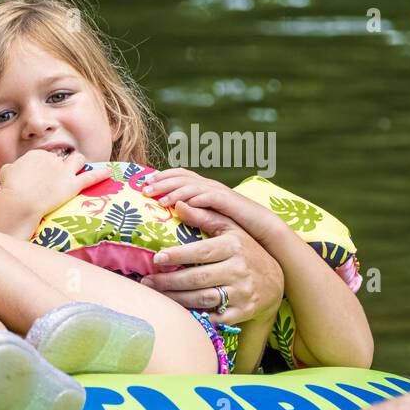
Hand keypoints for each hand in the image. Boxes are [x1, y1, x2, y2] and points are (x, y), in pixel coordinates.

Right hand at [0, 150, 112, 221]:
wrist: (20, 199)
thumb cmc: (10, 187)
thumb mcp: (5, 172)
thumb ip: (11, 168)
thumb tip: (11, 169)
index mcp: (36, 154)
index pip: (44, 157)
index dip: (43, 167)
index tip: (39, 177)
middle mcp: (52, 159)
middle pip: (60, 159)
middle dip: (59, 165)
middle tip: (55, 176)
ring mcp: (64, 171)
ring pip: (77, 160)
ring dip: (78, 163)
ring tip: (78, 168)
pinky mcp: (73, 184)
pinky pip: (90, 178)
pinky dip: (101, 174)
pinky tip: (109, 172)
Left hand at [140, 201, 283, 323]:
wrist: (275, 281)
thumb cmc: (245, 251)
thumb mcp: (231, 230)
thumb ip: (205, 217)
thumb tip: (179, 204)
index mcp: (235, 246)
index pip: (202, 251)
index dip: (178, 255)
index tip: (157, 258)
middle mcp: (240, 269)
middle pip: (198, 278)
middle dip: (168, 281)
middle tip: (146, 281)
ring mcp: (242, 292)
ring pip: (202, 298)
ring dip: (175, 298)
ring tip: (156, 295)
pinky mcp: (243, 311)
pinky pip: (214, 317)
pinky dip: (196, 316)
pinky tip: (177, 312)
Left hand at [142, 168, 286, 245]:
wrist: (266, 234)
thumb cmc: (233, 230)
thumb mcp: (206, 222)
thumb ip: (189, 216)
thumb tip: (166, 219)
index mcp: (204, 190)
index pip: (181, 175)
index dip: (163, 176)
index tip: (144, 183)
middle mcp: (212, 188)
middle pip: (184, 177)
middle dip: (163, 181)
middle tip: (144, 189)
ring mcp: (222, 194)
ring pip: (195, 186)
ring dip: (176, 190)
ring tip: (160, 199)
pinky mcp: (233, 204)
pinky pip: (213, 197)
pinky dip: (198, 198)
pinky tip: (184, 204)